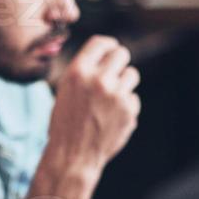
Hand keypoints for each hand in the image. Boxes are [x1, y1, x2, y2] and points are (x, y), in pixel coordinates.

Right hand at [45, 36, 140, 171]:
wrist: (72, 156)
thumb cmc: (65, 124)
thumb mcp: (65, 91)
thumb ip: (84, 72)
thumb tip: (107, 54)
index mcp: (77, 72)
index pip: (101, 43)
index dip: (108, 45)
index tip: (112, 49)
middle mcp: (97, 79)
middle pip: (121, 54)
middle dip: (120, 62)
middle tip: (115, 72)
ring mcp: (116, 94)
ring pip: (132, 74)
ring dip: (124, 84)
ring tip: (110, 100)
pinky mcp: (129, 109)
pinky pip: (133, 98)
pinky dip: (126, 106)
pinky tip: (111, 118)